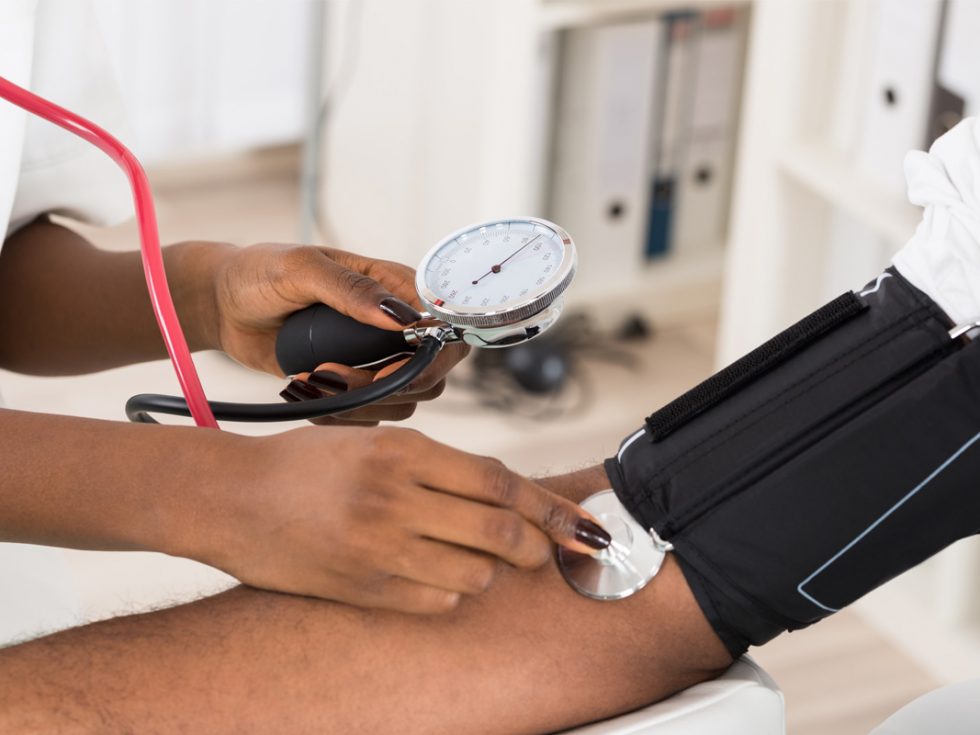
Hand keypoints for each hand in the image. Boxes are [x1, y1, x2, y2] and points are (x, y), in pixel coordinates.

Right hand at [184, 426, 611, 612]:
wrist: (230, 497)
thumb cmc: (305, 463)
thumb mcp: (373, 442)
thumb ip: (437, 466)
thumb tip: (506, 494)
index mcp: (403, 450)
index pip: (500, 481)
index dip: (550, 507)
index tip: (584, 525)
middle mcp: (395, 497)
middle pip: (500, 531)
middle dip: (538, 546)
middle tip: (545, 552)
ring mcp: (378, 547)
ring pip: (476, 575)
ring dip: (491, 571)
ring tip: (477, 560)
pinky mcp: (362, 588)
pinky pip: (437, 603)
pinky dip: (452, 594)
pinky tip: (437, 578)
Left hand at [205, 242, 467, 421]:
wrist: (224, 306)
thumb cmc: (260, 273)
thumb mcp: (300, 268)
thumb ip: (350, 289)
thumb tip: (399, 318)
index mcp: (394, 287)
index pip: (444, 326)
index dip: (429, 356)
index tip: (385, 368)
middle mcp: (394, 327)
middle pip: (432, 374)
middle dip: (389, 386)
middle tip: (332, 373)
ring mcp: (376, 360)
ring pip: (403, 402)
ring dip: (359, 402)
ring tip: (312, 377)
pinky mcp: (354, 387)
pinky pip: (370, 417)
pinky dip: (340, 416)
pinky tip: (306, 390)